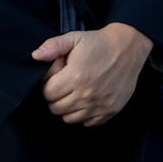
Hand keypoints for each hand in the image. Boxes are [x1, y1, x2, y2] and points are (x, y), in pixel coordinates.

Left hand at [32, 22, 151, 126]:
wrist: (127, 49)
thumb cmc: (97, 43)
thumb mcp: (73, 38)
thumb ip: (52, 46)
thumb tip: (35, 56)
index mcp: (75, 76)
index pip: (48, 93)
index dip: (46, 86)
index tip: (53, 79)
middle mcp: (87, 94)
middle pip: (56, 108)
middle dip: (54, 98)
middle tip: (62, 86)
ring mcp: (100, 105)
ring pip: (70, 119)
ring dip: (67, 108)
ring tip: (72, 94)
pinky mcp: (111, 111)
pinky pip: (89, 123)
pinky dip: (83, 116)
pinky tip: (85, 102)